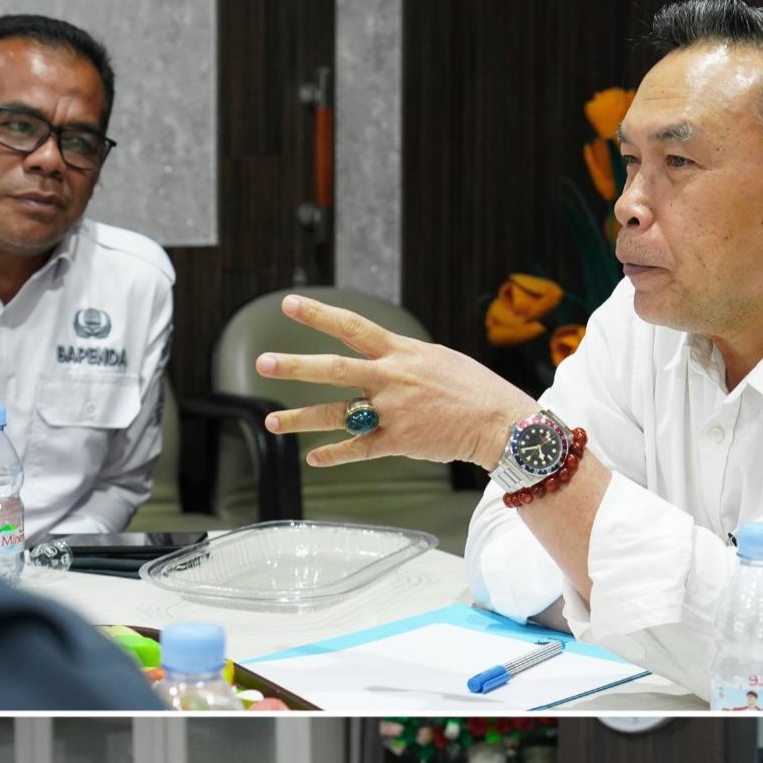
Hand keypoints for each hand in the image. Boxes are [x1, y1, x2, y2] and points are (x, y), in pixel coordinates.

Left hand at [255, 295, 532, 470]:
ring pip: (337, 413)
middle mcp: (392, 379)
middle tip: (262, 362)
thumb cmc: (475, 390)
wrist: (500, 423)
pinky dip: (334, 454)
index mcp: (402, 353)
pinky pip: (358, 449)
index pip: (353, 327)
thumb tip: (384, 356)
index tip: (289, 304)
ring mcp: (393, 411)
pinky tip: (313, 458)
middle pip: (334, 368)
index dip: (319, 315)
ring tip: (271, 420)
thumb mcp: (439, 360)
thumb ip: (406, 358)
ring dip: (300, 418)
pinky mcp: (399, 442)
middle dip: (295, 366)